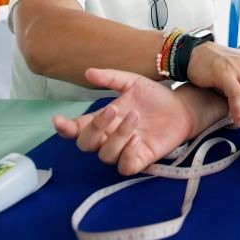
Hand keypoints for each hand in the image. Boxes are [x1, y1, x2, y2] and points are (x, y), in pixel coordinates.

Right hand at [53, 68, 192, 174]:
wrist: (180, 107)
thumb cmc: (153, 97)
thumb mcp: (132, 82)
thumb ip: (110, 78)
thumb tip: (88, 72)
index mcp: (103, 120)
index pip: (77, 129)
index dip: (65, 128)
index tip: (58, 119)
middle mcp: (109, 137)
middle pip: (87, 144)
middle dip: (95, 128)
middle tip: (113, 110)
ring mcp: (124, 150)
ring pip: (106, 155)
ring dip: (117, 135)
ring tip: (135, 116)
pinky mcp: (140, 160)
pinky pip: (124, 167)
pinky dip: (126, 155)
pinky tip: (136, 139)